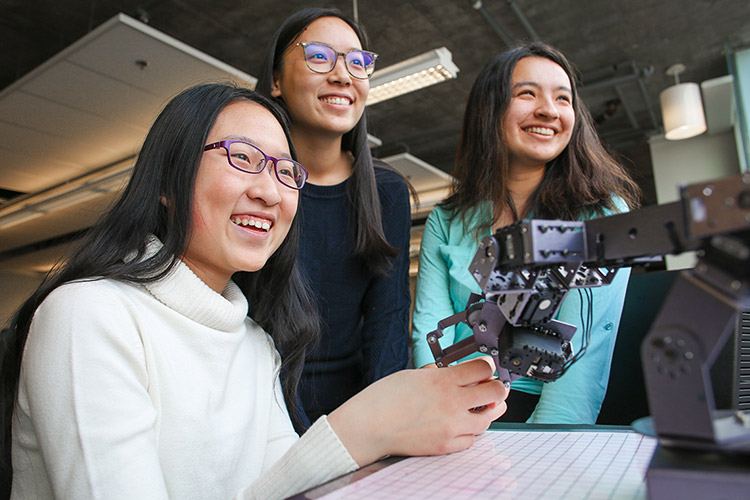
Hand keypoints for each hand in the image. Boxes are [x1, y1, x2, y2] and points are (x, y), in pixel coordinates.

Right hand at [328, 357, 506, 466]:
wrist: (368, 426)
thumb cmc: (384, 398)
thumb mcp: (414, 374)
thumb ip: (440, 374)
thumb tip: (458, 373)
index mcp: (442, 380)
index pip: (484, 369)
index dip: (488, 365)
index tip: (486, 367)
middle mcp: (451, 402)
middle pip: (495, 392)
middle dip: (497, 387)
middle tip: (492, 386)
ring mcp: (451, 426)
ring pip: (487, 419)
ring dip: (486, 411)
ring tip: (479, 406)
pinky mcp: (445, 445)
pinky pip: (471, 439)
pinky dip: (469, 431)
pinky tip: (462, 424)